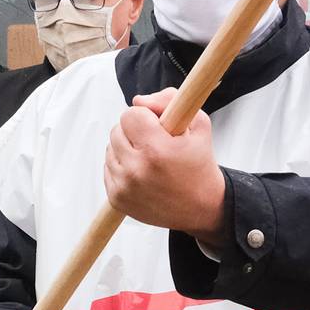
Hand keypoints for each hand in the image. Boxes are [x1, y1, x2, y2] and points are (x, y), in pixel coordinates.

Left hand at [104, 89, 226, 240]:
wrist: (201, 208)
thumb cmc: (200, 164)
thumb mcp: (198, 125)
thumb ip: (169, 100)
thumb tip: (137, 101)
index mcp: (156, 150)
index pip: (130, 114)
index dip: (145, 116)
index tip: (158, 126)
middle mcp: (136, 170)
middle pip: (117, 130)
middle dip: (134, 131)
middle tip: (154, 142)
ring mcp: (124, 186)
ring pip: (110, 148)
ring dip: (126, 148)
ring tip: (149, 158)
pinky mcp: (117, 199)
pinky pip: (108, 167)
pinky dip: (122, 166)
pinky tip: (142, 172)